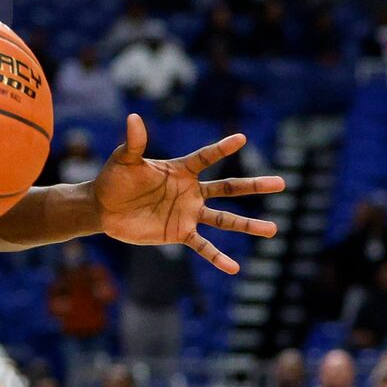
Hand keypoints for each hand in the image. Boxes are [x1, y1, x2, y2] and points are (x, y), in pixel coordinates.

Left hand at [90, 116, 284, 274]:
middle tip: (281, 183)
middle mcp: (191, 191)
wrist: (105, 208)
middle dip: (254, 186)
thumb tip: (134, 118)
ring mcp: (188, 213)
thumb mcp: (124, 159)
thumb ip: (134, 142)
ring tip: (273, 230)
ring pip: (224, 219)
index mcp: (181, 170)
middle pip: (228, 188)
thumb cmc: (115, 178)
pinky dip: (218, 258)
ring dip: (248, 225)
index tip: (241, 138)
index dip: (222, 148)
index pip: (206, 157)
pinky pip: (203, 246)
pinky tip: (235, 269)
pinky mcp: (180, 233)